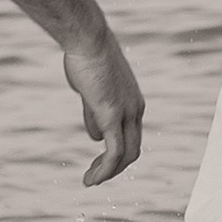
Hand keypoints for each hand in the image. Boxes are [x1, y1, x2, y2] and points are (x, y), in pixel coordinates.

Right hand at [62, 25, 144, 182]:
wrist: (87, 39)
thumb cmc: (86, 58)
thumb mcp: (91, 89)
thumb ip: (94, 113)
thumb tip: (94, 136)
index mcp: (133, 102)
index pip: (131, 136)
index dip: (116, 153)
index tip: (98, 162)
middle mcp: (136, 110)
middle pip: (133, 149)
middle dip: (115, 167)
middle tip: (96, 176)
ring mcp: (126, 113)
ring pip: (126, 155)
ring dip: (108, 172)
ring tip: (90, 181)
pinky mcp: (112, 115)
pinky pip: (114, 152)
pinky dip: (104, 170)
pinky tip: (91, 180)